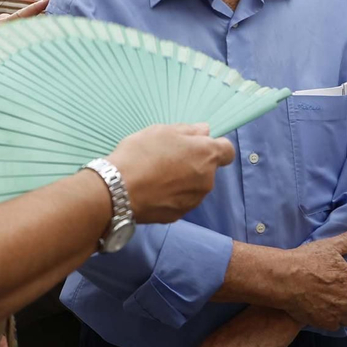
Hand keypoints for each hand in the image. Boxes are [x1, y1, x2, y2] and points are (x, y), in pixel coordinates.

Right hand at [108, 123, 235, 224]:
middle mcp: (207, 180)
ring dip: (182, 180)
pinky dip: (171, 196)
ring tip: (156, 175)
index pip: (227, 151)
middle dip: (193, 163)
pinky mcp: (179, 215)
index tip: (197, 145)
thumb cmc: (141, 154)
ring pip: (194, 186)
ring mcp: (194, 200)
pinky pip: (180, 201)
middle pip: (207, 169)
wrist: (118, 190)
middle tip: (167, 157)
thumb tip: (204, 131)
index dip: (215, 147)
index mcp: (206, 155)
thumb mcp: (162, 131)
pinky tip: (152, 190)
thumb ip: (188, 131)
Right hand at [279, 225, 346, 329]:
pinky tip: (325, 312)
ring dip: (346, 313)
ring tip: (335, 306)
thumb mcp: (330, 246)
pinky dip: (333, 320)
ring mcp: (339, 312)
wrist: (285, 279)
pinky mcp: (326, 322)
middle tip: (345, 296)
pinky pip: (337, 326)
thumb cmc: (306, 261)